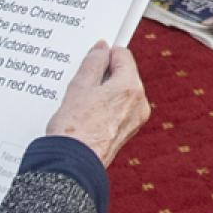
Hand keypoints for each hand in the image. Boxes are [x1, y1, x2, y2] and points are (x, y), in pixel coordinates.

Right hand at [47, 42, 150, 163]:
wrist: (73, 164)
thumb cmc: (74, 126)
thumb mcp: (79, 86)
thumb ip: (93, 62)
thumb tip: (102, 48)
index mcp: (130, 87)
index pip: (123, 55)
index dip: (105, 54)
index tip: (91, 59)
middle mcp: (139, 102)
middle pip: (124, 74)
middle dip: (104, 75)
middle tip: (81, 84)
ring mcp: (136, 119)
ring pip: (121, 93)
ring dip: (104, 91)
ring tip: (82, 102)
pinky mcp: (128, 132)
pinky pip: (120, 109)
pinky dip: (107, 107)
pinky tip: (88, 114)